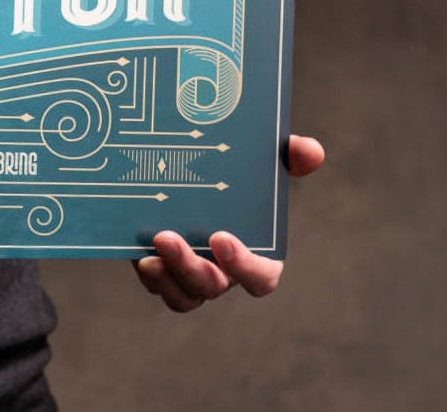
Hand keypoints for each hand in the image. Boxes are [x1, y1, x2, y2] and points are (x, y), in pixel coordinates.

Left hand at [132, 134, 324, 311]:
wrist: (196, 173)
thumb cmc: (242, 176)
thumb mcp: (265, 163)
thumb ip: (290, 157)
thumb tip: (310, 150)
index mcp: (257, 254)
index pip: (261, 277)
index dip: (243, 265)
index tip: (220, 238)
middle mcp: (225, 272)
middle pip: (212, 287)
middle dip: (189, 267)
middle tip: (166, 237)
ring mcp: (192, 276)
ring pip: (182, 297)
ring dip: (164, 278)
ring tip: (148, 254)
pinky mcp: (164, 270)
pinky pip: (157, 285)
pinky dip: (149, 274)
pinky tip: (135, 250)